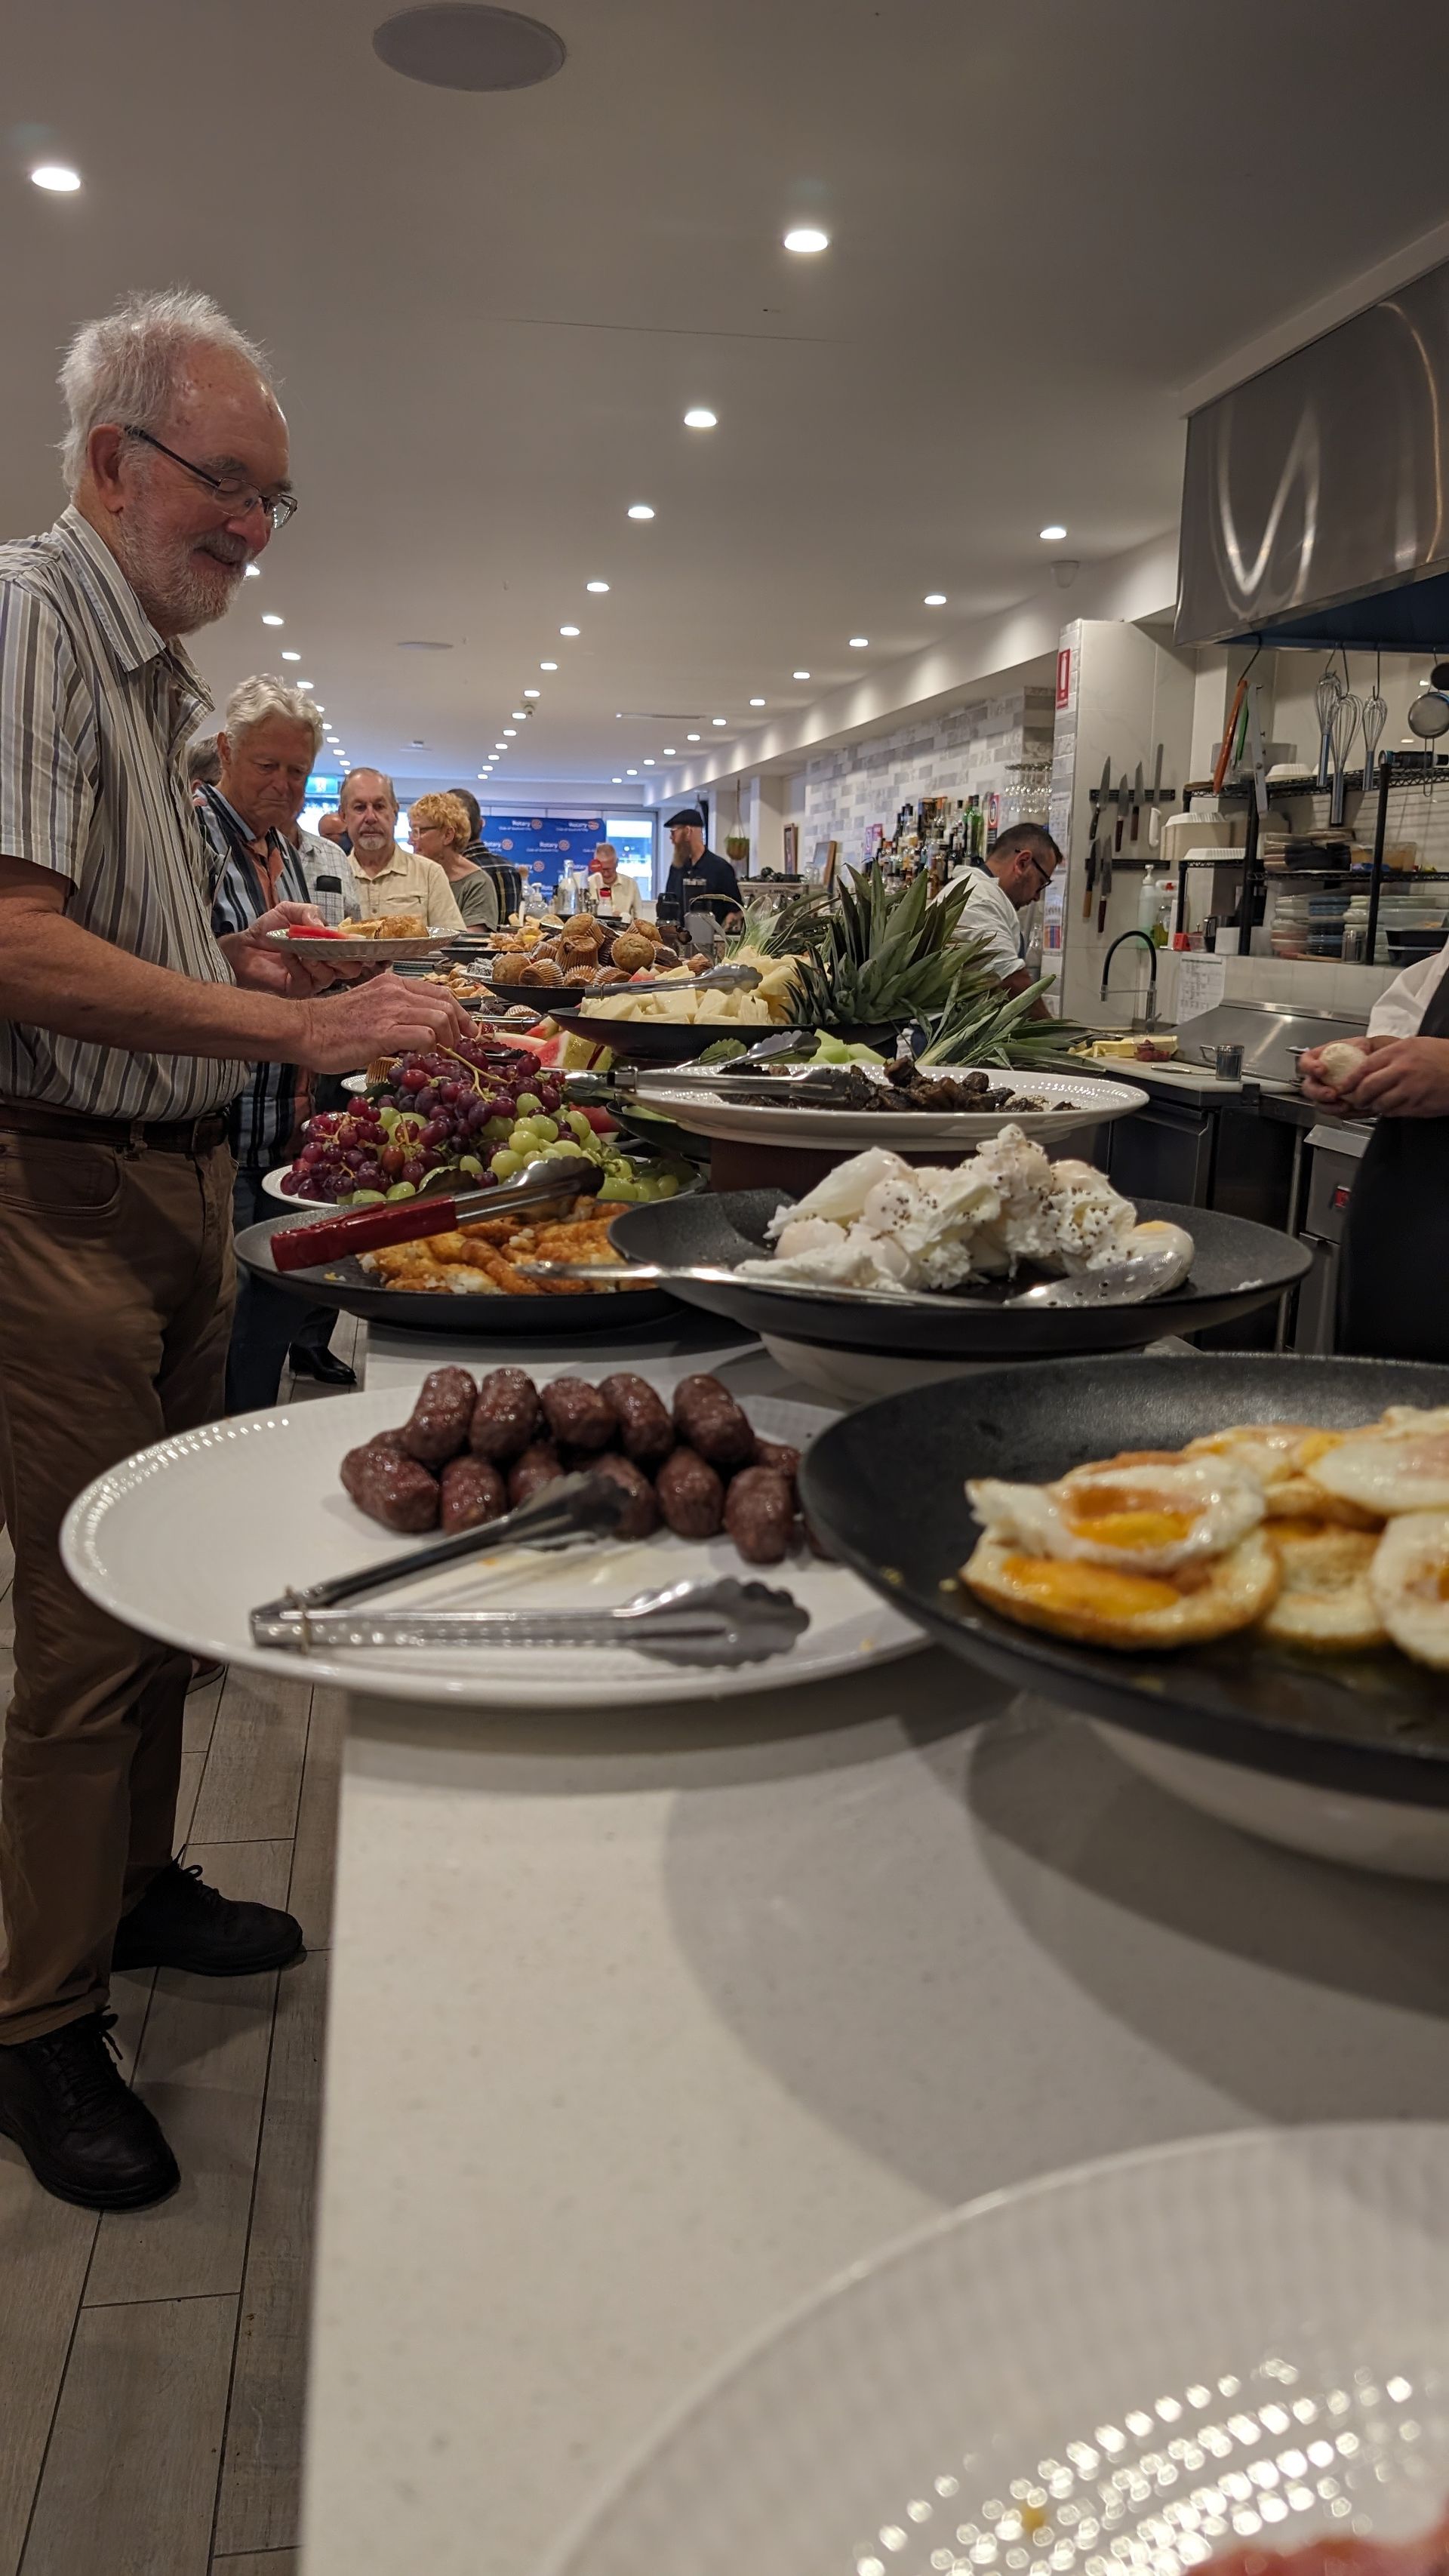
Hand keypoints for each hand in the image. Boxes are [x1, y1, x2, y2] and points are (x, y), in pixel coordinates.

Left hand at [220, 903, 377, 995]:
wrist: (243, 947)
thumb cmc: (268, 930)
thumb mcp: (289, 911)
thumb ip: (309, 913)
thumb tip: (325, 926)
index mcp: (330, 946)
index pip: (355, 951)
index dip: (363, 949)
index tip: (363, 943)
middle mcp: (326, 965)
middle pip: (351, 969)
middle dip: (343, 956)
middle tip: (331, 946)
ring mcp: (314, 980)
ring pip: (330, 976)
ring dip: (317, 959)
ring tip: (302, 947)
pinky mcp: (299, 991)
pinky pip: (308, 980)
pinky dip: (298, 964)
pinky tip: (287, 953)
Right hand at [294, 973, 472, 1074]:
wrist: (305, 1030)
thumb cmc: (332, 1025)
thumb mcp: (370, 1010)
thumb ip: (394, 1015)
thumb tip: (418, 1033)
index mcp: (393, 984)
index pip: (440, 992)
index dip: (460, 1013)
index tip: (467, 1031)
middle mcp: (395, 991)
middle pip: (447, 1004)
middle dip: (460, 1029)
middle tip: (458, 1048)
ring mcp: (390, 1010)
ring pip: (440, 1017)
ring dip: (447, 1040)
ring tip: (439, 1054)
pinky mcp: (383, 1030)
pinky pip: (423, 1034)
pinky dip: (430, 1048)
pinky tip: (421, 1056)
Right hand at [1296, 1035, 1389, 1108]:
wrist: (1374, 1070)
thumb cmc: (1364, 1054)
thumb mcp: (1362, 1044)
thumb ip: (1359, 1046)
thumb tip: (1361, 1050)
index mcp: (1319, 1060)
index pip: (1305, 1062)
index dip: (1309, 1067)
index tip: (1321, 1069)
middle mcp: (1319, 1078)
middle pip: (1308, 1088)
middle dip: (1318, 1093)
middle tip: (1331, 1094)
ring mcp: (1326, 1093)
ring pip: (1320, 1105)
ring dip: (1331, 1107)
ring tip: (1345, 1106)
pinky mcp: (1336, 1105)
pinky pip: (1336, 1113)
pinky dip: (1345, 1113)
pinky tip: (1356, 1109)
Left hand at [1346, 1035, 1448, 1117]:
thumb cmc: (1443, 1056)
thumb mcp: (1414, 1045)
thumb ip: (1390, 1055)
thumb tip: (1366, 1065)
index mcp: (1399, 1052)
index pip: (1364, 1068)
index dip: (1350, 1080)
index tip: (1343, 1087)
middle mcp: (1403, 1070)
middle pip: (1367, 1088)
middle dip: (1359, 1097)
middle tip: (1357, 1099)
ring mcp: (1411, 1090)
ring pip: (1380, 1104)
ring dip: (1375, 1106)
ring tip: (1379, 1103)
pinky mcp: (1418, 1106)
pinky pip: (1395, 1113)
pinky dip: (1391, 1112)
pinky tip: (1395, 1106)